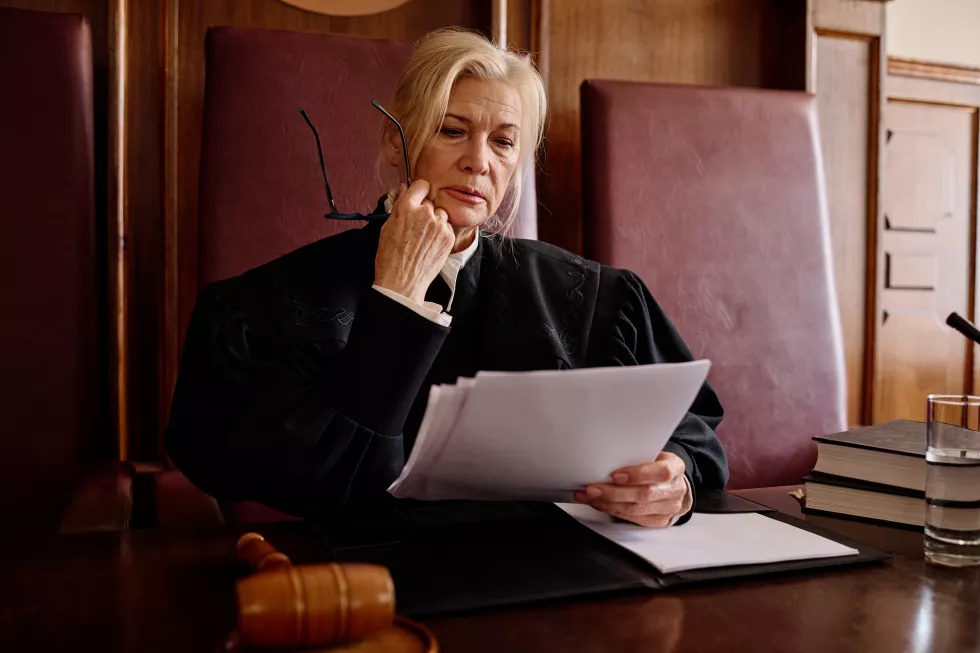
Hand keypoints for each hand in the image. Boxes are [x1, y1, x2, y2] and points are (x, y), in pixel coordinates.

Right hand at [374, 180, 454, 304]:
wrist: (403, 281)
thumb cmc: (390, 257)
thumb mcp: (387, 227)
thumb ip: (399, 205)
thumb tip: (404, 188)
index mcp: (406, 207)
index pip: (421, 185)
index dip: (419, 192)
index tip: (418, 197)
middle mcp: (425, 213)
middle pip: (430, 202)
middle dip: (424, 211)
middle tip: (416, 227)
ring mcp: (439, 225)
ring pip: (440, 214)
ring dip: (435, 222)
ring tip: (423, 238)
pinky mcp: (449, 237)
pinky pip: (447, 228)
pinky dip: (441, 234)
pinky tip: (430, 245)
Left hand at [575, 451, 688, 527]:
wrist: (674, 485)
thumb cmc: (658, 466)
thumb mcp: (655, 454)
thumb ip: (638, 455)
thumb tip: (609, 454)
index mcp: (675, 468)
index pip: (661, 473)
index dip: (637, 475)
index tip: (615, 475)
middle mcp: (674, 490)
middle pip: (644, 495)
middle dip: (614, 493)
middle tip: (592, 489)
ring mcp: (668, 508)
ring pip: (635, 510)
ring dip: (608, 504)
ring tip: (590, 497)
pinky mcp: (659, 521)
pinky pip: (633, 519)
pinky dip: (612, 511)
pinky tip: (599, 504)